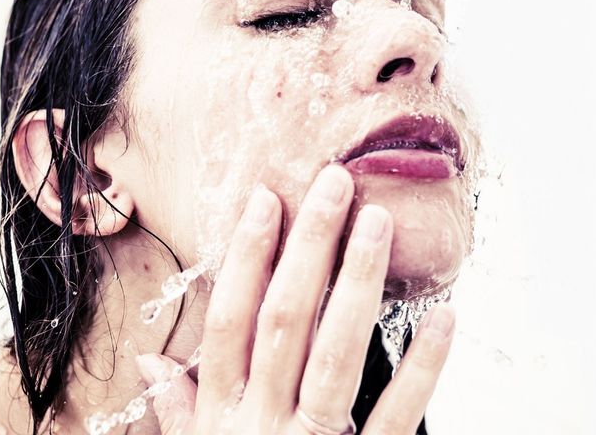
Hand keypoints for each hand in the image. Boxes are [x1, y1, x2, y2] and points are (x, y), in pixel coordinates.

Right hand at [135, 165, 454, 433]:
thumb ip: (175, 415)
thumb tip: (154, 363)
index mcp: (218, 418)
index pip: (228, 322)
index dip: (244, 258)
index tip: (267, 200)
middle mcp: (259, 425)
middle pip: (283, 322)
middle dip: (309, 250)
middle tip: (335, 185)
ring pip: (334, 355)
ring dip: (357, 285)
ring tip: (379, 224)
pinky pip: (392, 419)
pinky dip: (422, 370)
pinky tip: (442, 318)